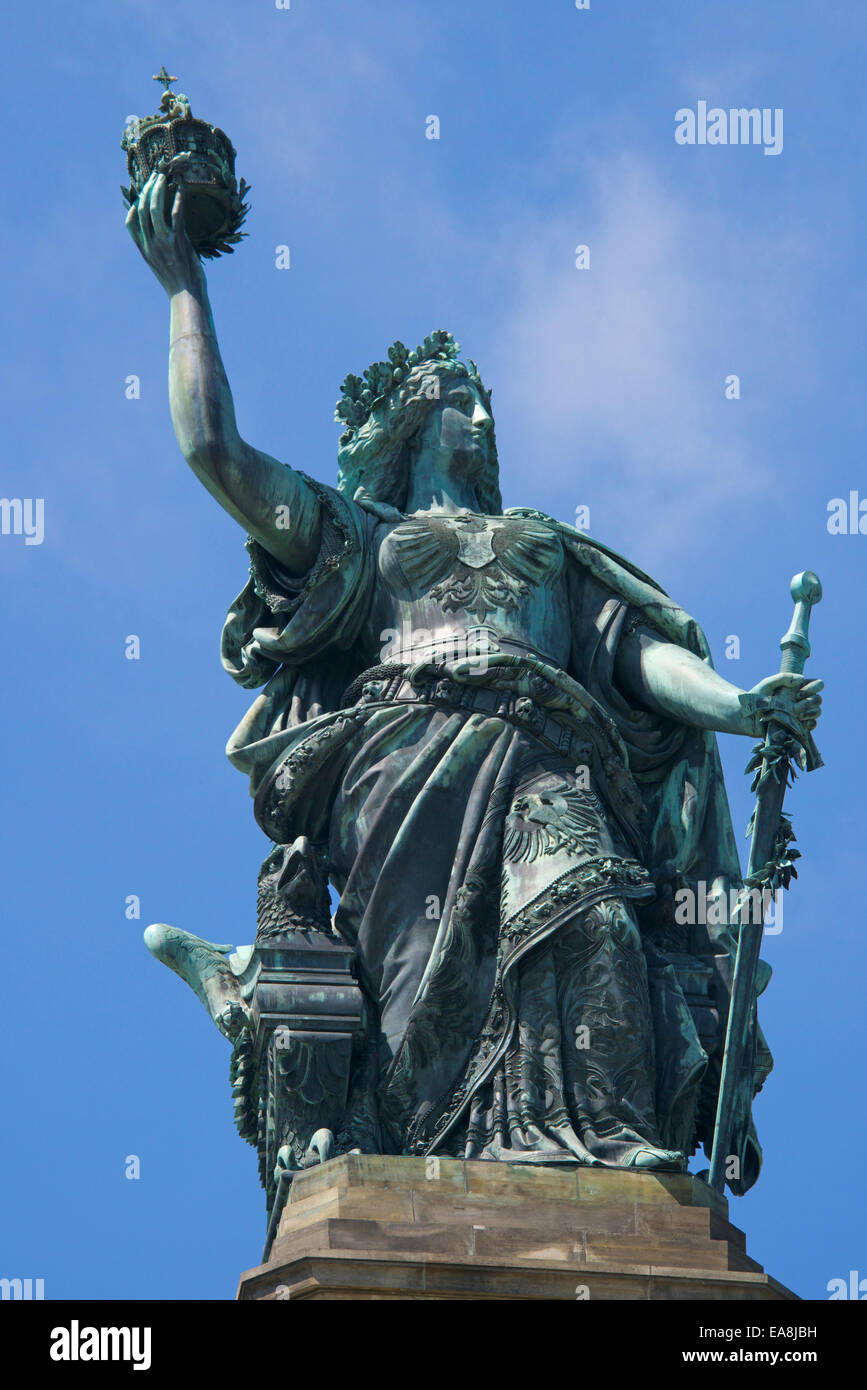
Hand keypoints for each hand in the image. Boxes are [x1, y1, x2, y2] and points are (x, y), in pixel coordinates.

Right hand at [125, 160, 203, 296]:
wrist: (187, 297)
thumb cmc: (179, 284)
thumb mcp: (162, 266)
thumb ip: (159, 250)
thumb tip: (164, 238)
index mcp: (144, 250)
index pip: (130, 223)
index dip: (133, 206)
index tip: (140, 196)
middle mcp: (150, 244)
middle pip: (141, 209)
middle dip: (147, 189)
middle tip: (155, 177)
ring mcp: (163, 242)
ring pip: (154, 208)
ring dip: (158, 188)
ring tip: (164, 177)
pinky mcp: (178, 241)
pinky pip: (176, 214)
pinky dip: (178, 198)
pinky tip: (182, 188)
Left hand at [738, 672, 823, 742]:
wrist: (746, 717)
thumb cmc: (756, 698)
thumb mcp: (767, 684)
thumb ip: (783, 677)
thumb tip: (801, 679)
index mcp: (797, 688)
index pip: (817, 684)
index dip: (813, 688)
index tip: (798, 693)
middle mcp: (800, 700)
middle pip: (818, 699)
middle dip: (810, 702)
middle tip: (794, 707)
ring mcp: (800, 714)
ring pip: (817, 712)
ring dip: (810, 713)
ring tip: (796, 715)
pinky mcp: (797, 726)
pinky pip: (812, 725)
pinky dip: (810, 724)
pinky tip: (801, 722)